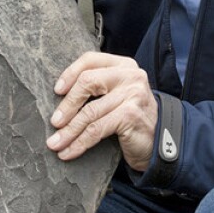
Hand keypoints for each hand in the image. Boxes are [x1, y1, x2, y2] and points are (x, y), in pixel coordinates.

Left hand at [47, 51, 156, 171]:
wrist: (159, 141)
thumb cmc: (133, 118)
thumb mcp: (118, 95)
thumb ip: (98, 87)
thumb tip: (60, 95)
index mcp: (124, 65)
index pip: (90, 60)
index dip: (69, 74)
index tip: (57, 91)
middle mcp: (130, 76)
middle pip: (87, 82)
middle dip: (67, 105)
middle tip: (54, 122)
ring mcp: (132, 94)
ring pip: (89, 112)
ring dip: (68, 131)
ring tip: (55, 143)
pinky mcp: (130, 115)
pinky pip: (96, 130)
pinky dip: (79, 143)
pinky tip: (69, 152)